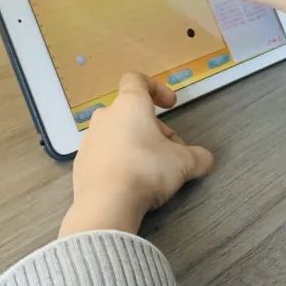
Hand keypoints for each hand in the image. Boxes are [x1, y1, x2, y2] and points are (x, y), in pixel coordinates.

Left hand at [59, 73, 213, 236]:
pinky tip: (130, 182)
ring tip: (151, 170)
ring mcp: (89, 140)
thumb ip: (198, 157)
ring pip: (118, 134)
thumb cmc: (146, 170)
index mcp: (130, 105)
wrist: (106, 204)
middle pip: (132, 113)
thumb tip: (205, 159)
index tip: (170, 106)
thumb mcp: (184, 163)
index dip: (156, 88)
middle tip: (171, 153)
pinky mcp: (80, 163)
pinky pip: (104, 155)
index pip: (137, 80)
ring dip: (136, 145)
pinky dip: (119, 162)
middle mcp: (105, 116)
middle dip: (154, 130)